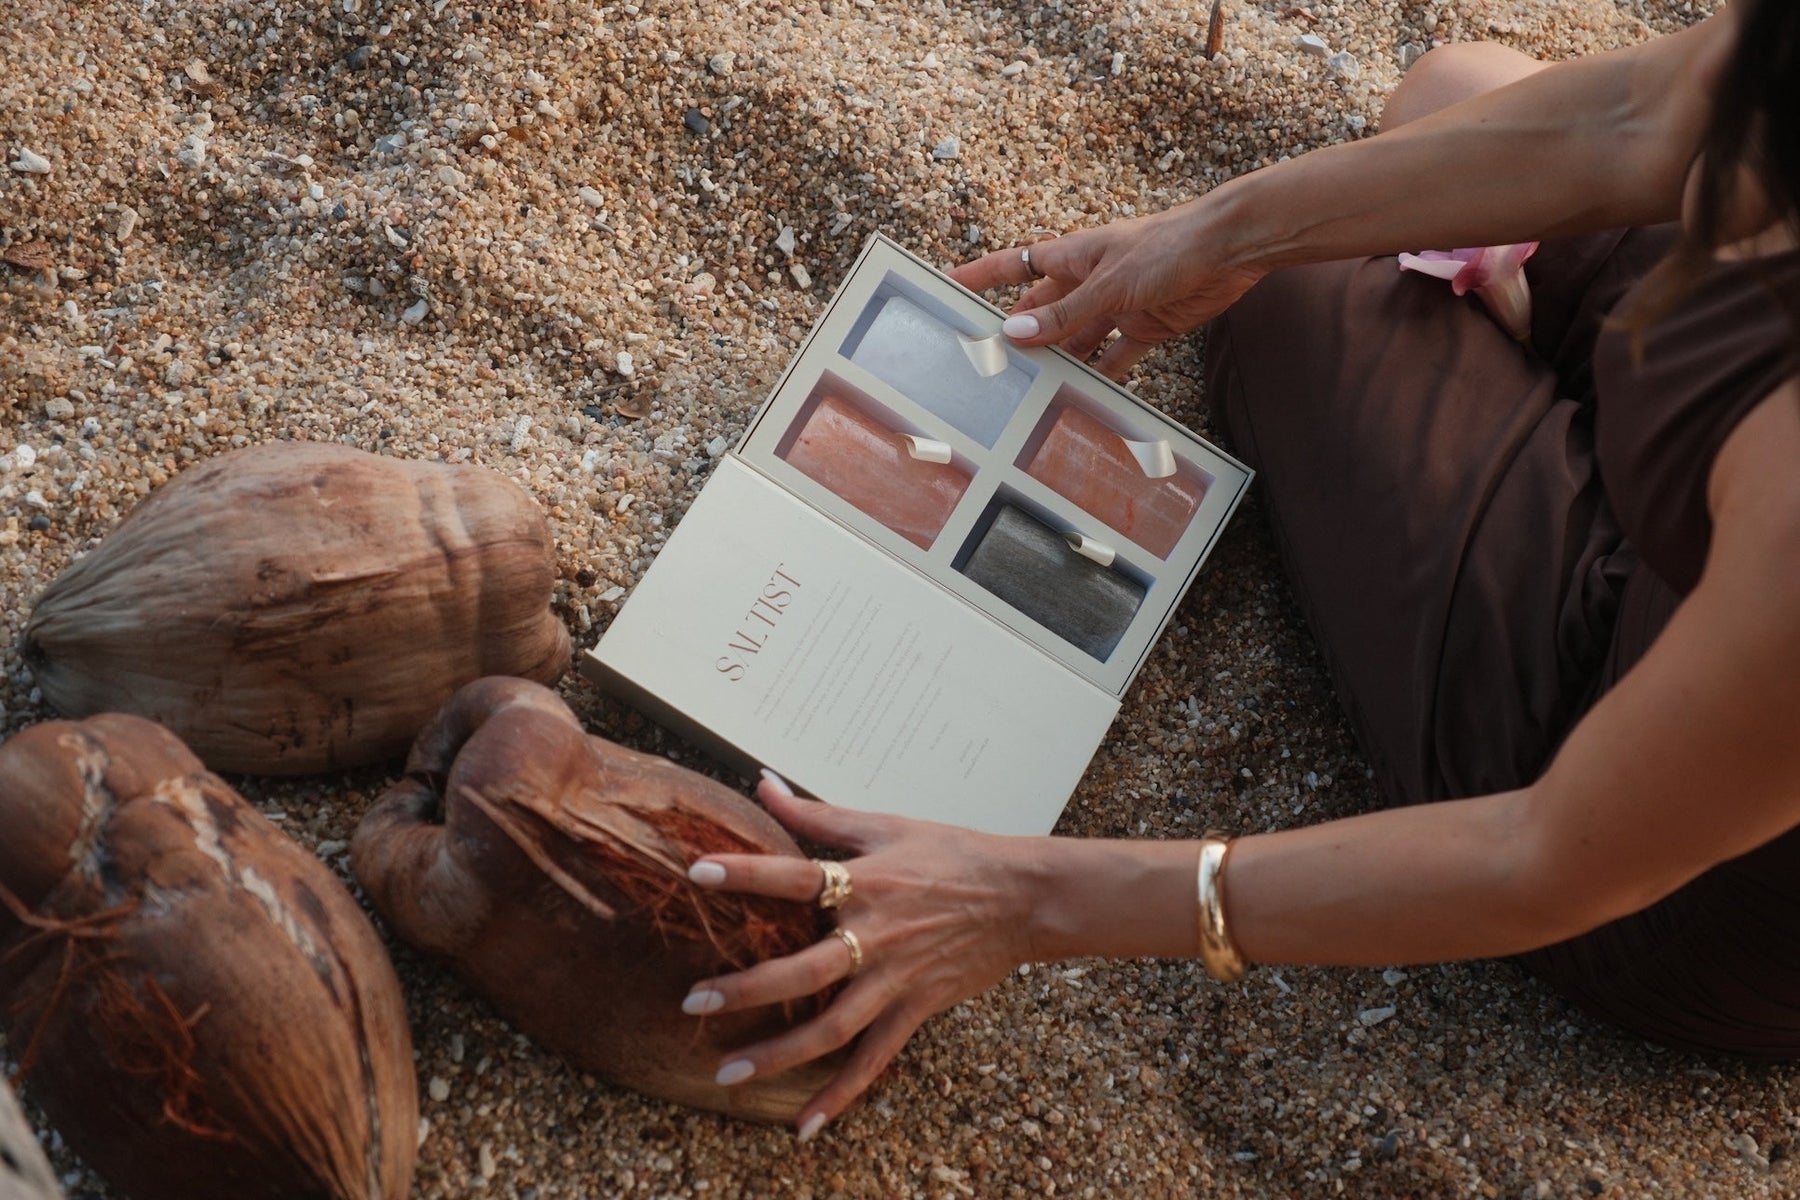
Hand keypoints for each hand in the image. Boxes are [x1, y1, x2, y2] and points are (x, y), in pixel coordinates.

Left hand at [684, 772, 1041, 1140]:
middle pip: (803, 969)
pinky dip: (840, 1094)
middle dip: (746, 988)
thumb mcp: (885, 825)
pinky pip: (873, 1059)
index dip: (748, 873)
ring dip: (778, 1053)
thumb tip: (762, 782)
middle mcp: (876, 935)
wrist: (1022, 896)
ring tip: (726, 1074)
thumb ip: (817, 814)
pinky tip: (804, 1124)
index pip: (797, 876)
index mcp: (866, 881)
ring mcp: (896, 978)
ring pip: (831, 1027)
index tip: (697, 873)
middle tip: (693, 1000)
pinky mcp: (916, 1008)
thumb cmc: (953, 853)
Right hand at [948, 203, 1265, 378]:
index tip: (948, 287)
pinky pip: (1115, 356)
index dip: (980, 277)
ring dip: (1058, 363)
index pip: (1013, 267)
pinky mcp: (1145, 326)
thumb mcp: (1109, 284)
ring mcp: (1115, 306)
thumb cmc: (1168, 247)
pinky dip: (1103, 376)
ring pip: (1075, 340)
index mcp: (1071, 258)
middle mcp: (1088, 282)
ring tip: (1029, 393)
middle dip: (1017, 336)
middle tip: (987, 366)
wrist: (1228, 249)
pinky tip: (1085, 399)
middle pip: (1041, 313)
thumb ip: (1065, 314)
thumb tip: (1015, 336)